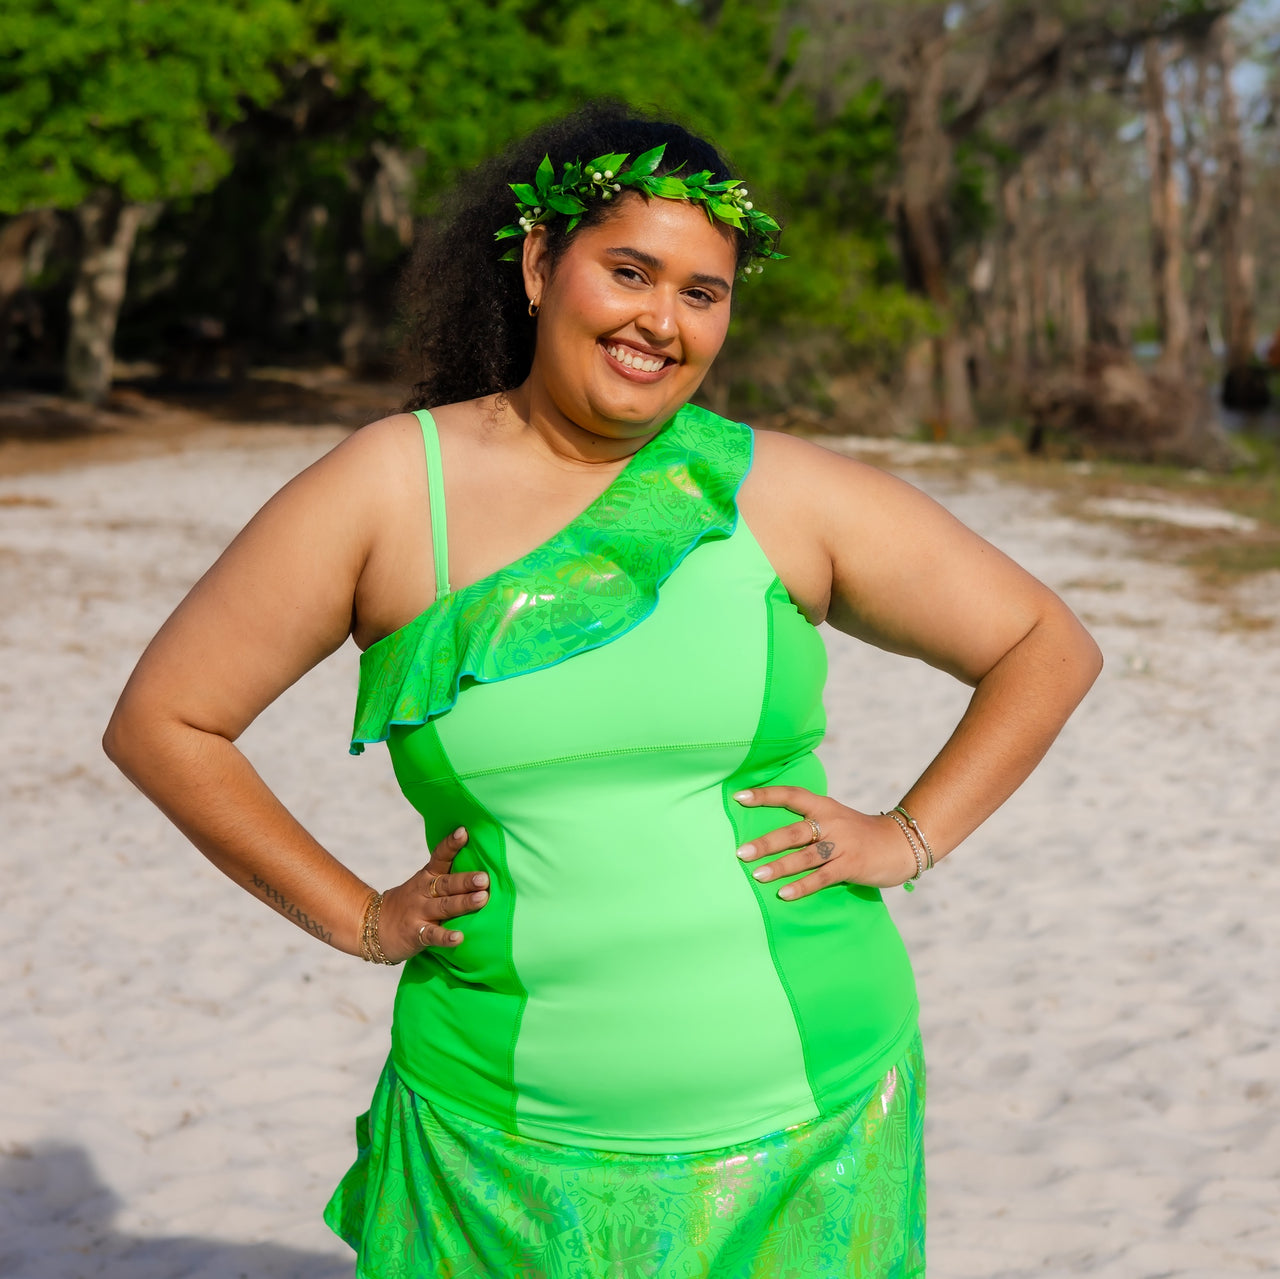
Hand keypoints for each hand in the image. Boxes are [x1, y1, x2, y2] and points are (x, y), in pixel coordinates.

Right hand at [377, 826, 489, 958]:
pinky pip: (432, 935)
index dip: (451, 844)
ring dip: (463, 903)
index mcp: (427, 877)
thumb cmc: (409, 903)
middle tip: (484, 878)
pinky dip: (445, 937)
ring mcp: (419, 912)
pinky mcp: (415, 933)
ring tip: (482, 899)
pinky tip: (459, 937)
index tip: (464, 832)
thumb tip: (481, 869)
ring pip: (444, 906)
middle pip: (446, 884)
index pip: (440, 857)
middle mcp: (423, 892)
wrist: (373, 926)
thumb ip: (446, 879)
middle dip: (466, 880)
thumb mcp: (423, 885)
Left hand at [733, 787, 918, 897]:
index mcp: (824, 806)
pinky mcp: (851, 865)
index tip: (739, 797)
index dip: (765, 795)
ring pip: (805, 856)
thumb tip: (772, 834)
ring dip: (780, 866)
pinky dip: (802, 886)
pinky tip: (784, 894)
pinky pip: (822, 877)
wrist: (900, 844)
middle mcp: (831, 822)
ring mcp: (842, 844)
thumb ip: (810, 821)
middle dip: (766, 842)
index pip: (791, 795)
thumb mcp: (835, 818)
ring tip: (757, 875)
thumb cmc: (859, 834)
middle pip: (793, 831)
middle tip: (741, 852)